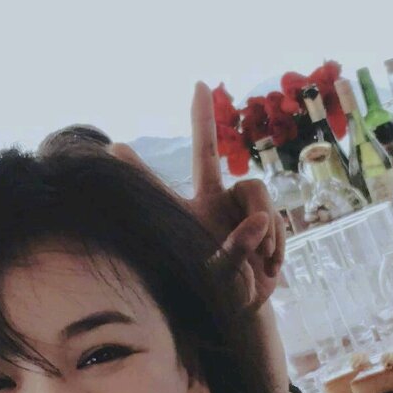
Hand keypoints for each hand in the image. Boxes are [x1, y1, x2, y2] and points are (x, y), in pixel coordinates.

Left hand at [111, 82, 283, 309]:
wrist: (250, 307)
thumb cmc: (222, 296)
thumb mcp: (223, 281)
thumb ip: (237, 251)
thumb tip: (260, 220)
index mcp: (185, 220)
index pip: (155, 191)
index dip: (137, 169)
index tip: (115, 145)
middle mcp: (210, 204)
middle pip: (206, 155)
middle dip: (202, 119)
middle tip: (198, 85)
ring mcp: (238, 207)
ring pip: (256, 192)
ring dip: (265, 228)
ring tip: (262, 262)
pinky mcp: (265, 215)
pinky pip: (274, 214)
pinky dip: (277, 241)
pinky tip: (271, 265)